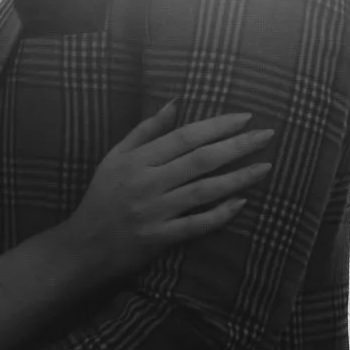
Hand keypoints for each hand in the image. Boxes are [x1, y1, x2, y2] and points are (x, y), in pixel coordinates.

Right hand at [64, 101, 273, 277]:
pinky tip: (242, 204)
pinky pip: (195, 225)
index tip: (246, 117)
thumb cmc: (101, 198)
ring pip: (203, 191)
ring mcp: (154, 212)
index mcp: (137, 160)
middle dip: (237, 146)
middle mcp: (147, 183)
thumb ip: (146, 131)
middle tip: (266, 135)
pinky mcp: (159, 238)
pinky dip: (219, 214)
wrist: (82, 247)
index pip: (185, 137)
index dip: (217, 126)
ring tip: (265, 167)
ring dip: (238, 178)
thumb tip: (175, 103)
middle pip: (200, 160)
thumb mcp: (115, 157)